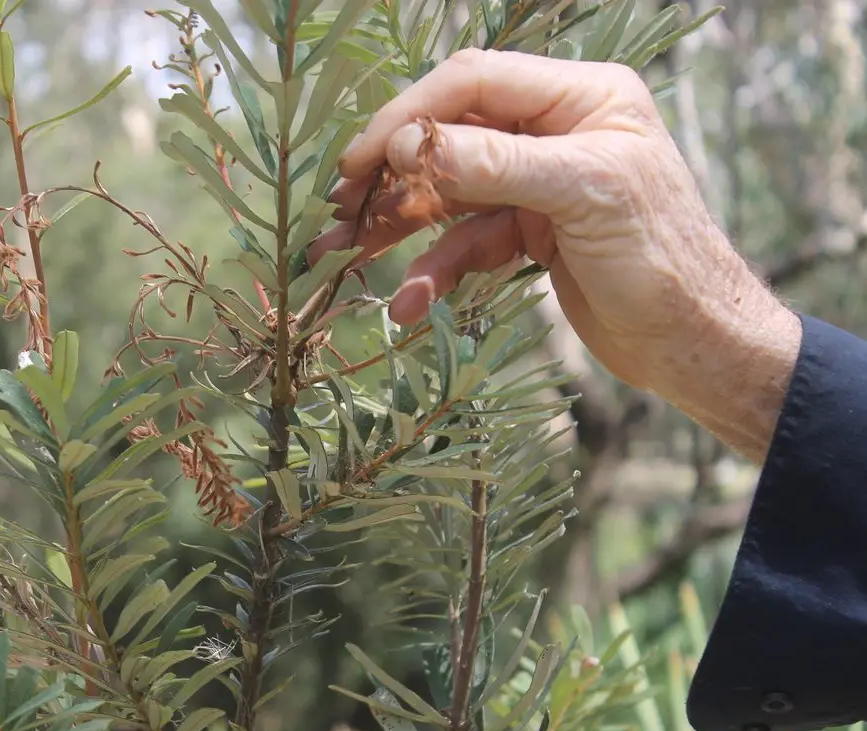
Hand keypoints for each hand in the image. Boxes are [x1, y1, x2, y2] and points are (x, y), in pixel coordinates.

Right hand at [311, 49, 800, 459]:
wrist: (694, 343)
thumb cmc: (662, 260)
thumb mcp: (581, 196)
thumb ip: (494, 164)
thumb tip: (409, 145)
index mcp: (581, 97)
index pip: (474, 82)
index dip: (411, 115)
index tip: (361, 159)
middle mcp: (555, 130)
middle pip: (451, 137)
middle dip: (394, 176)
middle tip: (340, 209)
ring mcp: (538, 182)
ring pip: (448, 193)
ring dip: (399, 227)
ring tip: (347, 254)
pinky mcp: (528, 232)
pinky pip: (464, 241)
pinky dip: (434, 270)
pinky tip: (411, 302)